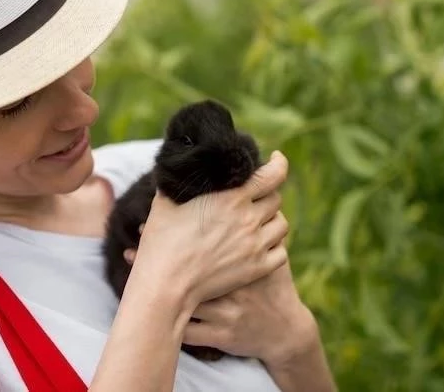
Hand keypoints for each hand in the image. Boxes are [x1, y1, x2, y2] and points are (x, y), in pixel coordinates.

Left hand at [126, 234, 316, 366]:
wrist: (284, 331)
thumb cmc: (273, 286)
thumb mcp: (272, 254)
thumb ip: (262, 224)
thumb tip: (252, 190)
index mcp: (246, 261)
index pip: (212, 240)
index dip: (181, 229)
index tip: (155, 218)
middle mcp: (237, 286)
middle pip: (192, 267)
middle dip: (161, 252)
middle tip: (137, 237)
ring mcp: (227, 312)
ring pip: (183, 298)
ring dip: (154, 282)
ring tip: (132, 259)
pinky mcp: (220, 336)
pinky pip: (187, 328)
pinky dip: (165, 317)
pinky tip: (145, 301)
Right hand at [131, 151, 289, 313]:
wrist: (166, 284)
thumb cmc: (162, 241)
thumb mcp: (166, 201)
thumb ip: (178, 182)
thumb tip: (177, 166)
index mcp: (231, 198)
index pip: (272, 175)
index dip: (278, 164)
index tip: (276, 159)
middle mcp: (249, 219)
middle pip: (276, 199)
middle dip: (267, 195)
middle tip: (256, 197)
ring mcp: (255, 246)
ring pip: (282, 225)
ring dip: (272, 220)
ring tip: (259, 222)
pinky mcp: (257, 269)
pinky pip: (281, 253)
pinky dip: (274, 247)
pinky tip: (261, 245)